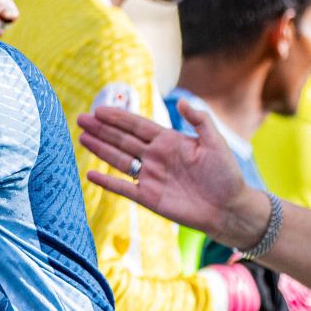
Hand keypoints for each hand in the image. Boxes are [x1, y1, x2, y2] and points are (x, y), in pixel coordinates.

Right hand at [77, 100, 270, 248]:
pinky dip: (107, 181)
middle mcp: (155, 157)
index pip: (138, 126)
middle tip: (81, 118)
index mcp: (169, 141)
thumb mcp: (216, 143)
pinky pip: (122, 188)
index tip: (99, 109)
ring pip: (119, 159)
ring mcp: (149, 177)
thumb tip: (182, 101)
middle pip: (122, 140)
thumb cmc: (226, 175)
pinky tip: (90, 173)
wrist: (229, 209)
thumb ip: (200, 120)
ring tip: (81, 137)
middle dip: (102, 129)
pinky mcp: (148, 198)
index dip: (118, 117)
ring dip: (100, 149)